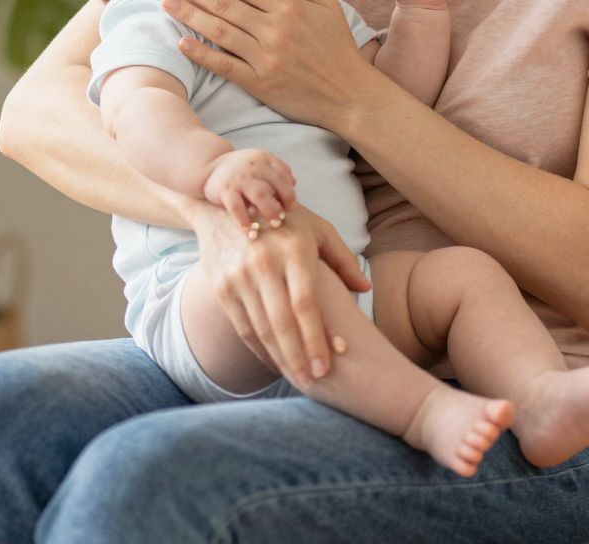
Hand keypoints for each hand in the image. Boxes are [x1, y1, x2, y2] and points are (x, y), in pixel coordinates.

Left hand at [163, 0, 380, 126]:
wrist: (350, 95)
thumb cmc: (339, 48)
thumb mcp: (328, 6)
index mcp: (289, 7)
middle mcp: (274, 29)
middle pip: (224, 3)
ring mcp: (265, 57)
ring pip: (219, 31)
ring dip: (190, 15)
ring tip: (166, 1)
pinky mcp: (260, 83)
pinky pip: (224, 66)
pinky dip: (202, 54)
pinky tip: (182, 43)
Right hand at [190, 201, 370, 386]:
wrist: (223, 207)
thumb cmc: (283, 220)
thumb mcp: (317, 229)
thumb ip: (343, 260)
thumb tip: (365, 289)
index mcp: (294, 250)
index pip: (305, 302)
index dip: (317, 336)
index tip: (329, 363)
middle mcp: (264, 263)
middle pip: (282, 321)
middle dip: (299, 356)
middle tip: (313, 382)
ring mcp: (240, 276)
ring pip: (261, 328)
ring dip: (280, 358)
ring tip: (298, 378)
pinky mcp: (223, 286)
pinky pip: (243, 326)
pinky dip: (259, 349)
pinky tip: (275, 362)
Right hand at [203, 149, 296, 233]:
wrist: (209, 167)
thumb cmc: (240, 170)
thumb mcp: (258, 163)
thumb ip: (275, 171)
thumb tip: (293, 183)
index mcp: (264, 159)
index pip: (283, 174)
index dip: (289, 191)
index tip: (291, 206)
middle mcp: (253, 166)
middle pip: (275, 184)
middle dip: (283, 202)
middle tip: (284, 217)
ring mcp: (239, 178)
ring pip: (260, 195)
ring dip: (269, 210)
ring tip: (274, 223)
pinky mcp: (225, 190)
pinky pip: (236, 207)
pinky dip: (243, 220)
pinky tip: (249, 230)